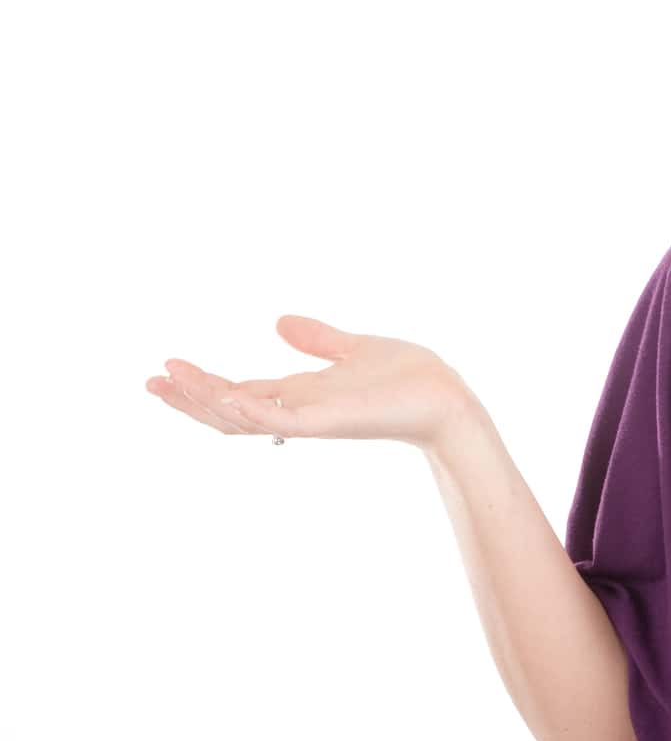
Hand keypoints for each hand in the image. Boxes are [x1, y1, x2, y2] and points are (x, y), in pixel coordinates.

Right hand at [147, 315, 474, 449]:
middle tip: (151, 382)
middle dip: (189, 398)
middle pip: (228, 410)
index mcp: (301, 393)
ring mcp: (309, 418)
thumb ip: (317, 339)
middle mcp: (298, 409)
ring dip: (205, 400)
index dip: (202, 384)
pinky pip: (275, 420)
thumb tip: (279, 319)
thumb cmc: (411, 379)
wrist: (448, 400)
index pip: (239, 392)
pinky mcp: (326, 421)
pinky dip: (245, 409)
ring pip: (242, 417)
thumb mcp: (354, 348)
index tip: (166, 368)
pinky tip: (222, 393)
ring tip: (172, 379)